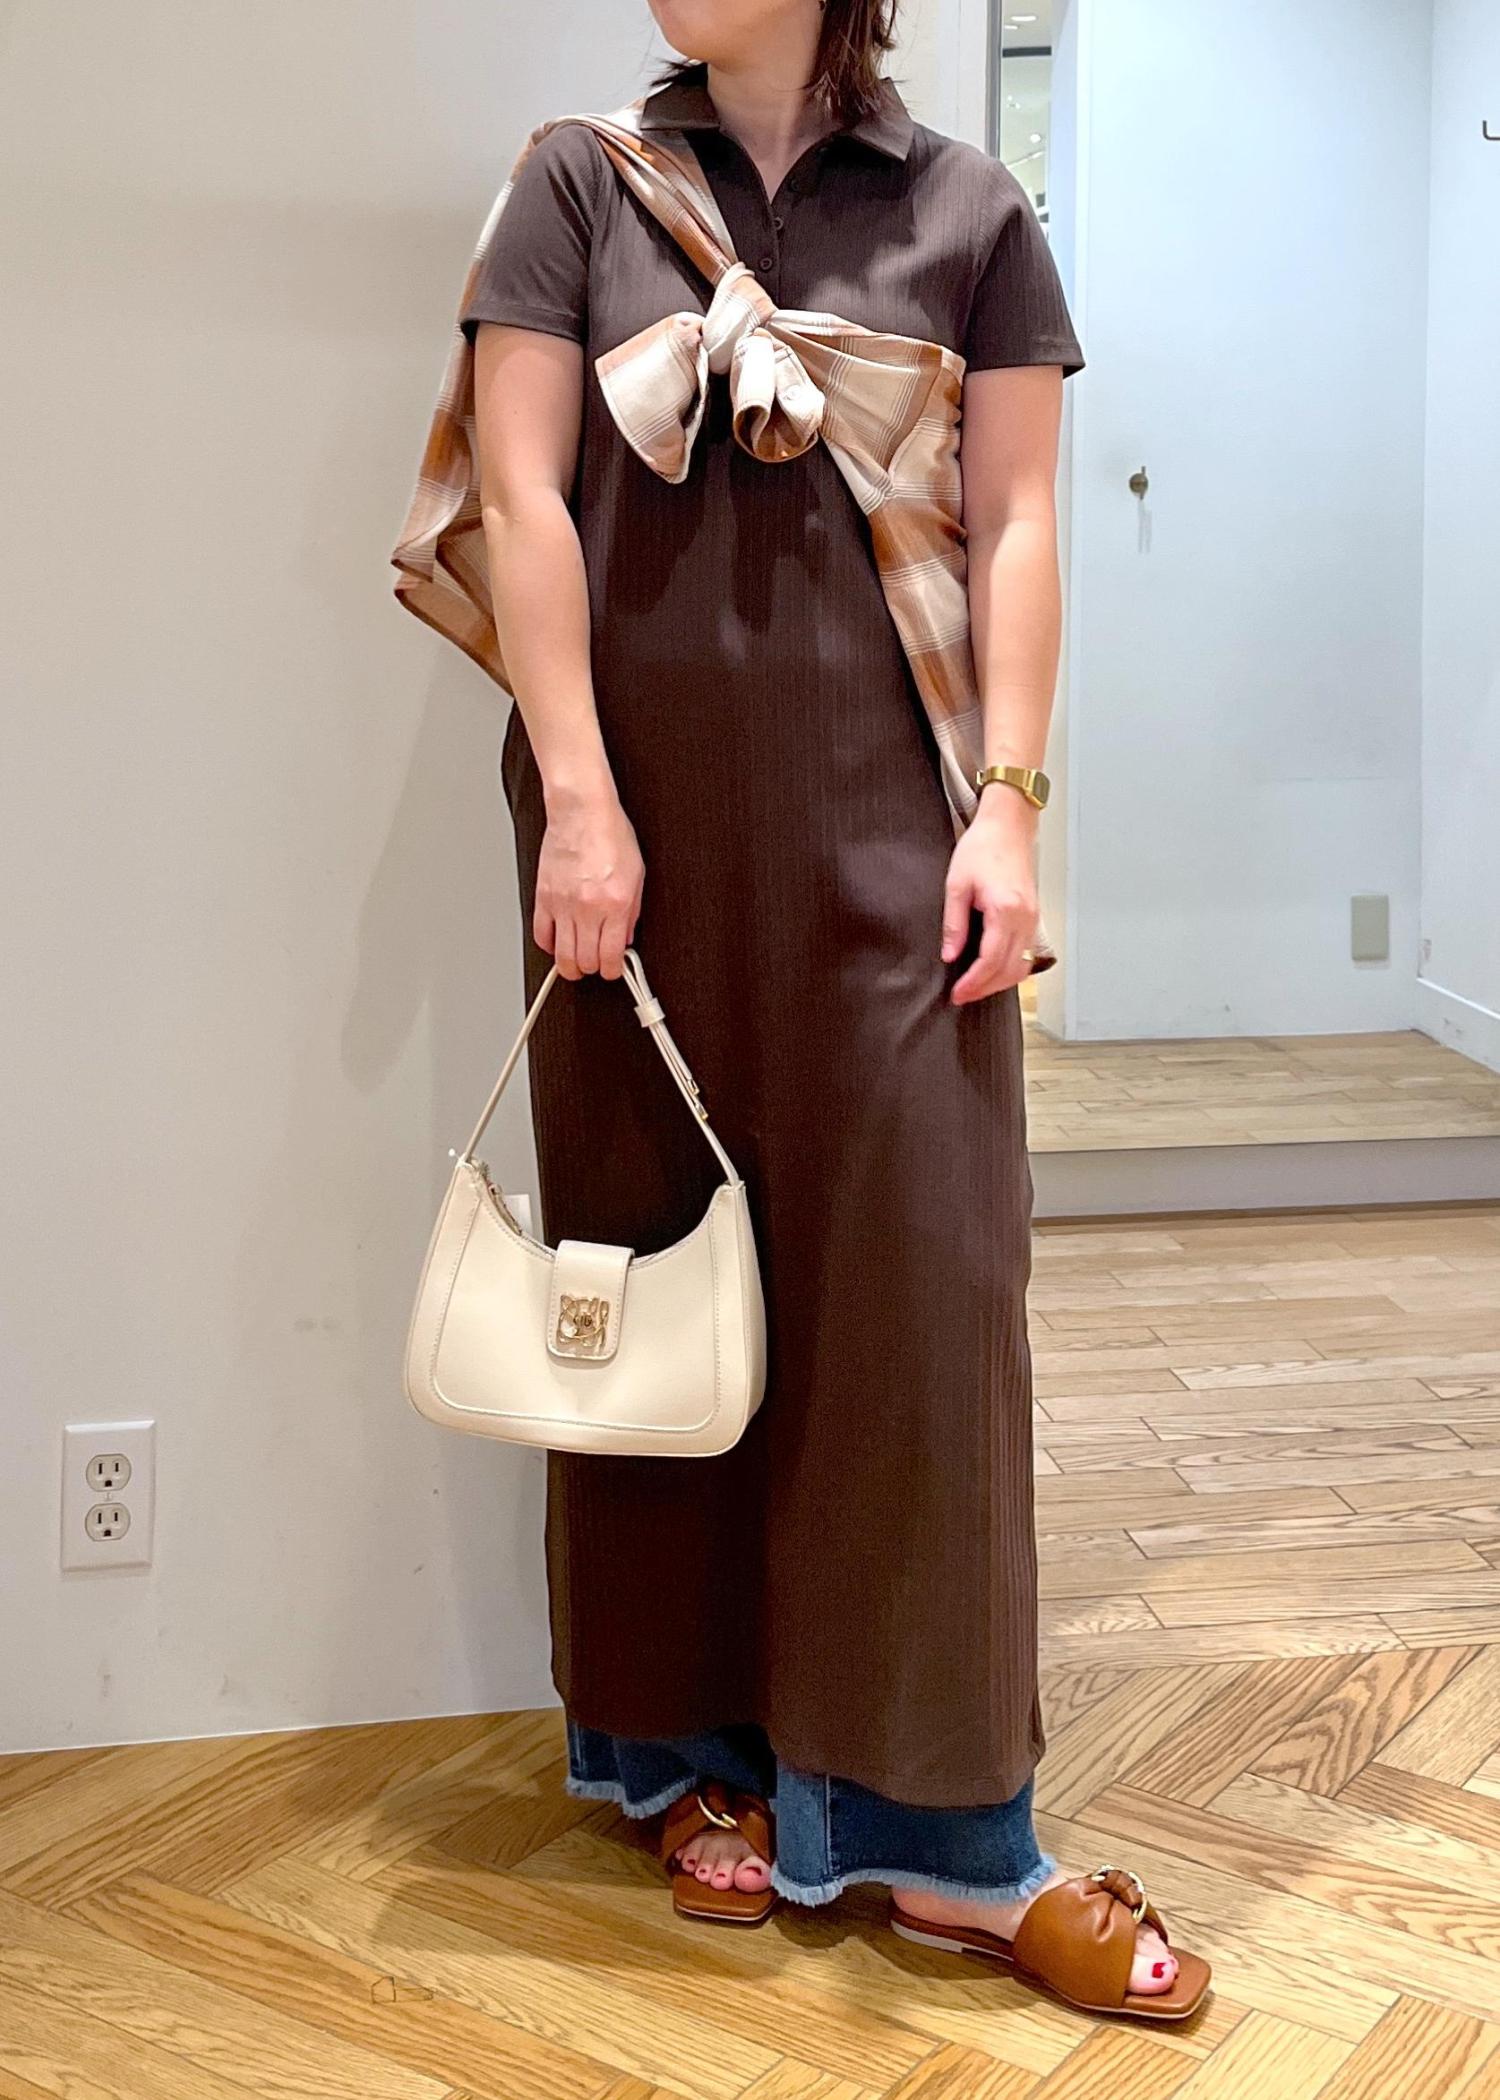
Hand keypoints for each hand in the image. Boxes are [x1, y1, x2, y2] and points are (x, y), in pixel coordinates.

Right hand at [534, 786, 644, 980]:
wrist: (582, 812)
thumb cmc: (610, 835)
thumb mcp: (636, 875)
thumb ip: (631, 912)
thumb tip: (624, 939)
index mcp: (615, 903)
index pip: (610, 956)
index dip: (612, 970)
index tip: (613, 968)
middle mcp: (588, 908)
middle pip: (585, 961)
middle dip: (593, 969)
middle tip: (597, 963)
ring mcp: (563, 904)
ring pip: (562, 956)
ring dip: (571, 965)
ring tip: (577, 961)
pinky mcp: (543, 897)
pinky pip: (541, 935)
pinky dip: (550, 946)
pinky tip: (559, 941)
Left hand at [940, 788, 1039, 1003]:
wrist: (1007, 826)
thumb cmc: (982, 848)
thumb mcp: (957, 885)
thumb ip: (955, 924)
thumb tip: (950, 955)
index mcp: (1006, 910)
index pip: (991, 960)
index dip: (973, 982)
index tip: (957, 994)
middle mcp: (1025, 918)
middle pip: (1009, 969)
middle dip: (985, 988)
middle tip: (962, 996)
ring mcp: (1033, 918)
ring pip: (1022, 965)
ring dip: (999, 981)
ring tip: (975, 987)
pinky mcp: (1033, 916)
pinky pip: (1026, 952)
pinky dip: (1010, 967)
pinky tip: (992, 970)